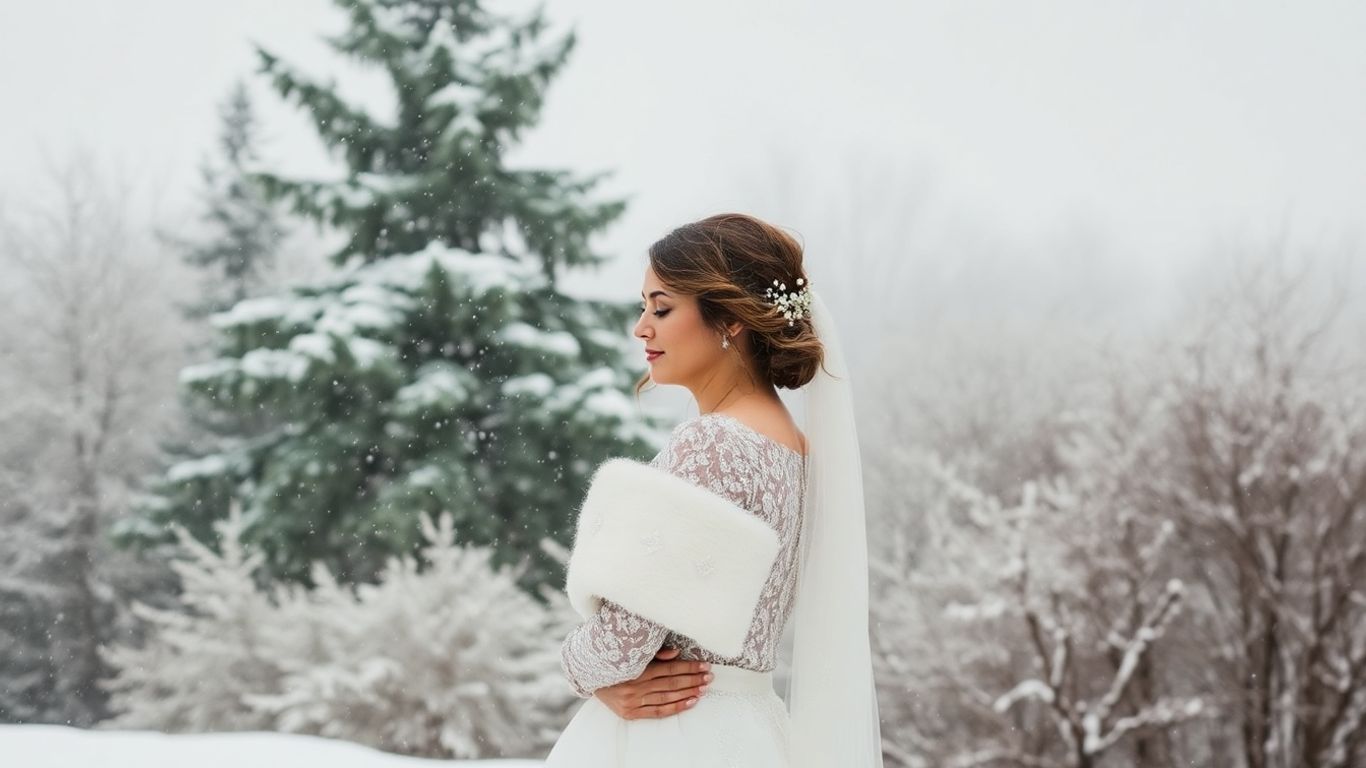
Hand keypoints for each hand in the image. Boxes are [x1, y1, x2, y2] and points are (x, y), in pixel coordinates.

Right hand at [593, 647, 712, 719]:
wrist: (590, 677)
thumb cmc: (616, 663)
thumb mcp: (633, 654)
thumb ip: (656, 654)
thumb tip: (677, 654)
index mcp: (637, 669)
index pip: (670, 669)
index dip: (689, 667)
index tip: (704, 665)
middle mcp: (635, 686)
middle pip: (671, 683)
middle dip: (692, 680)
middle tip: (709, 677)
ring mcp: (633, 701)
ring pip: (667, 697)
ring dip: (687, 693)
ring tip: (703, 689)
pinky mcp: (631, 713)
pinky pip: (657, 711)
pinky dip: (675, 707)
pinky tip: (690, 702)